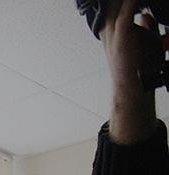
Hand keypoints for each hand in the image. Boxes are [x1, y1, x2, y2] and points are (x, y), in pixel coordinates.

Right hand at [99, 0, 161, 142]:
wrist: (132, 88)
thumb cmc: (139, 67)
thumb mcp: (145, 41)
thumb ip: (145, 26)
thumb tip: (145, 14)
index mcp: (110, 30)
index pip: (110, 5)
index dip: (116, 1)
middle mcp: (107, 29)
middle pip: (109, 3)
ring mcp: (112, 33)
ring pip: (114, 5)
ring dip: (122, 0)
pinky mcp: (121, 37)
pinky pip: (125, 14)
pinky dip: (129, 3)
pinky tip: (134, 0)